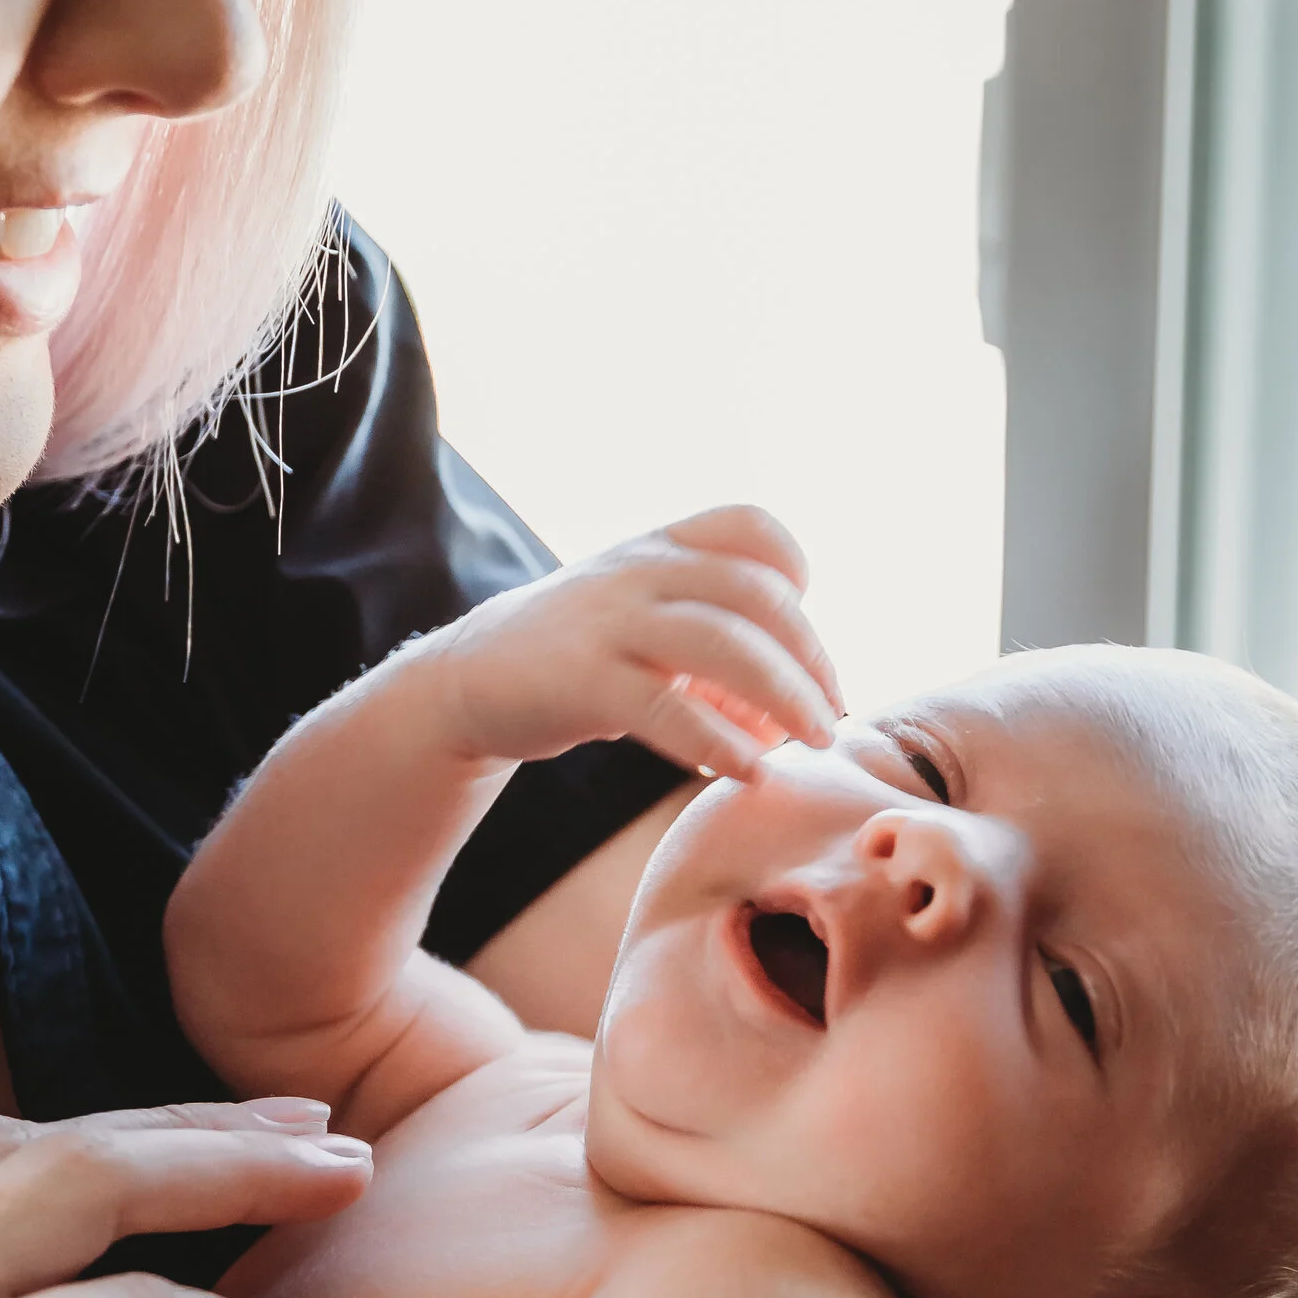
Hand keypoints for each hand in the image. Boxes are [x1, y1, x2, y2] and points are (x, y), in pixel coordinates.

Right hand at [424, 504, 845, 782]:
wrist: (466, 682)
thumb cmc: (578, 661)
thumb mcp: (644, 626)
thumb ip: (718, 654)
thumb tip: (792, 714)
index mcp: (660, 548)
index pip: (750, 527)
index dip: (795, 570)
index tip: (804, 627)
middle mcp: (639, 571)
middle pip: (754, 595)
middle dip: (809, 657)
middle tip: (830, 716)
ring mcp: (608, 620)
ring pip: (720, 644)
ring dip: (782, 695)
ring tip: (811, 742)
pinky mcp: (581, 679)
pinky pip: (666, 706)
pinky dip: (718, 741)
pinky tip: (745, 770)